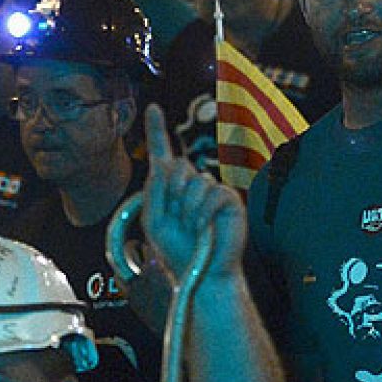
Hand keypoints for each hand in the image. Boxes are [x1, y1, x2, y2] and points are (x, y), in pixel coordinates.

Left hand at [140, 103, 245, 280]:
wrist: (201, 273)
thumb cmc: (176, 251)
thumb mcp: (154, 221)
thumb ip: (154, 191)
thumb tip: (162, 162)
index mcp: (170, 189)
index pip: (163, 154)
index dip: (156, 130)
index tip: (152, 107)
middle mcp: (192, 185)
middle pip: (179, 166)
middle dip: (173, 192)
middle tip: (178, 218)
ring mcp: (212, 191)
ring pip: (196, 181)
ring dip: (188, 208)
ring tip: (193, 227)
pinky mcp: (229, 200)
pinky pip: (214, 192)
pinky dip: (204, 212)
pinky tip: (205, 227)